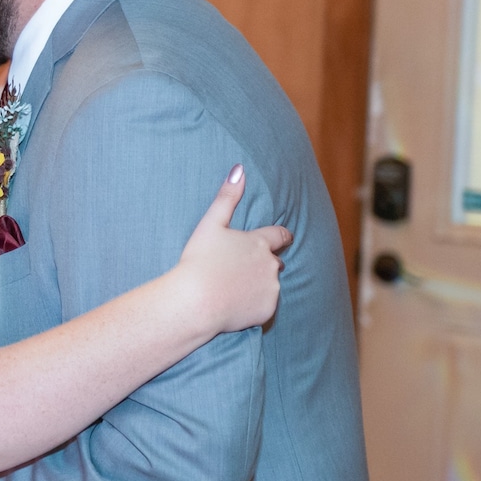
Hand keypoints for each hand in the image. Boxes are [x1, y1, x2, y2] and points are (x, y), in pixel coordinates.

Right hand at [175, 166, 292, 337]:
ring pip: (270, 285)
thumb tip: (239, 169)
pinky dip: (254, 305)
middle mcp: (271, 264)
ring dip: (259, 285)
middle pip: (275, 262)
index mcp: (259, 242)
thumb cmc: (199, 261)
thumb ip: (227, 197)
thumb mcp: (211, 224)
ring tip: (236, 289)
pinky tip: (236, 305)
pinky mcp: (267, 310)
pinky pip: (264, 306)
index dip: (281, 236)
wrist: (196, 302)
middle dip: (264, 264)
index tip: (284, 237)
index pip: (281, 235)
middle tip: (243, 270)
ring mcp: (271, 288)